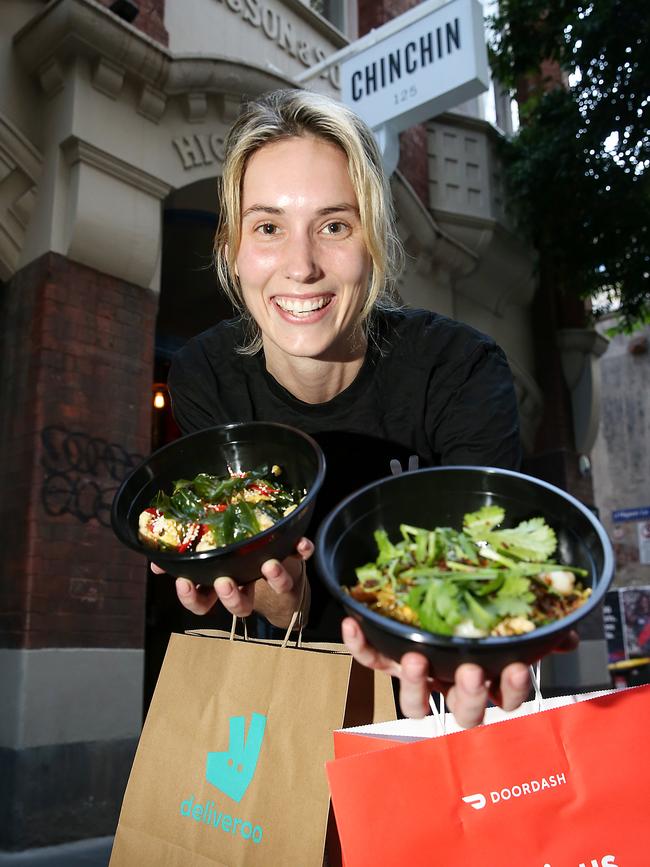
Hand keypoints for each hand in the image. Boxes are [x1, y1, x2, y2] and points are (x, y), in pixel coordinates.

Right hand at [151, 537, 313, 628]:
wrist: (272, 554)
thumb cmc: (233, 553)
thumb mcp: (204, 553)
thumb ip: (181, 556)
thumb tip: (155, 561)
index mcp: (223, 582)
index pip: (203, 601)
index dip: (192, 597)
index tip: (184, 582)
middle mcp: (249, 582)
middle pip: (239, 603)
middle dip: (232, 597)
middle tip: (225, 582)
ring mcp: (272, 573)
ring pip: (275, 586)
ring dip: (273, 577)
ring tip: (268, 565)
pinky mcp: (294, 558)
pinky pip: (301, 556)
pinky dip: (302, 549)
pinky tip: (300, 543)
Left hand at [341, 617, 578, 728]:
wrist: (430, 595)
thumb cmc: (476, 615)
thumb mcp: (509, 619)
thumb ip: (537, 630)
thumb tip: (565, 635)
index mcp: (486, 678)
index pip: (506, 697)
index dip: (511, 688)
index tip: (514, 667)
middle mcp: (451, 686)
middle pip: (463, 709)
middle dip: (468, 694)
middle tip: (468, 672)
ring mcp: (417, 677)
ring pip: (415, 700)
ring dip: (414, 683)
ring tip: (415, 660)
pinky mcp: (386, 660)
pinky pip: (370, 659)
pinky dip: (360, 644)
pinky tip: (354, 623)